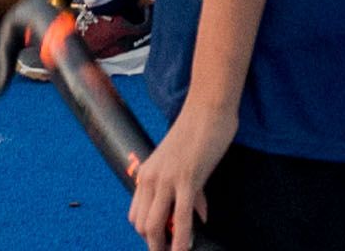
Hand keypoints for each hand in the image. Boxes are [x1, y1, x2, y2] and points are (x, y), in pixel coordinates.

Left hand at [131, 108, 230, 250]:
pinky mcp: (187, 179)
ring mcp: (167, 179)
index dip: (148, 232)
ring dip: (165, 246)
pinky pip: (180, 219)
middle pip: (142, 224)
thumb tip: (199, 212)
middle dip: (154, 244)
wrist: (208, 107)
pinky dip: (181, 239)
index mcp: (146, 173)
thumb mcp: (184, 163)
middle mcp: (150, 178)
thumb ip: (189, 188)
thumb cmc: (198, 131)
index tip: (164, 240)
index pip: (136, 214)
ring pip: (155, 225)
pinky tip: (185, 248)